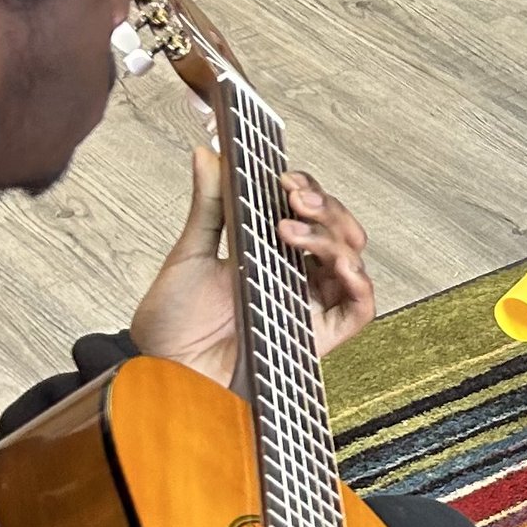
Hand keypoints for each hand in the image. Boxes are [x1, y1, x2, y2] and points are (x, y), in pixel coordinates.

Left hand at [129, 144, 375, 382]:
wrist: (166, 370)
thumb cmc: (175, 325)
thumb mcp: (189, 254)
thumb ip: (209, 205)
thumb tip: (208, 155)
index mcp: (269, 253)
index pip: (307, 212)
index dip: (306, 190)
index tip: (284, 177)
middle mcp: (295, 276)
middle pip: (338, 230)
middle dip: (325, 207)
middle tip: (295, 197)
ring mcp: (309, 304)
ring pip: (351, 259)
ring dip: (332, 236)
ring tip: (293, 230)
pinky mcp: (319, 335)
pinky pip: (359, 308)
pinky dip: (359, 282)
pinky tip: (339, 263)